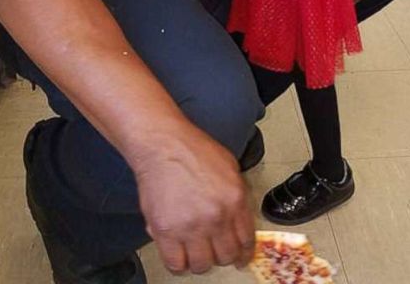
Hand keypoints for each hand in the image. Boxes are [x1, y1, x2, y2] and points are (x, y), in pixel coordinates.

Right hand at [134, 123, 254, 273]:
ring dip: (199, 260)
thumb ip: (236, 196)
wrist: (163, 144)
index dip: (243, 253)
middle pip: (226, 257)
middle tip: (213, 250)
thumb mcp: (229, 166)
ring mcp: (191, 226)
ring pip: (202, 265)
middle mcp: (216, 216)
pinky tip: (178, 252)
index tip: (240, 258)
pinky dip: (178, 263)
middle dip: (221, 256)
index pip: (246, 241)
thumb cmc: (192, 149)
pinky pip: (176, 264)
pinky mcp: (166, 231)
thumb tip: (238, 221)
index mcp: (235, 199)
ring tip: (194, 249)